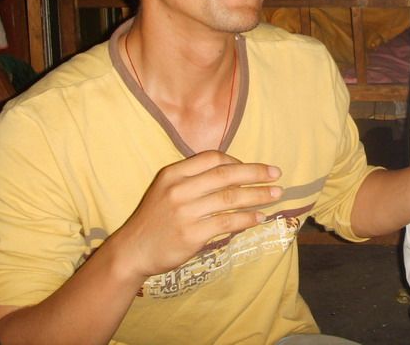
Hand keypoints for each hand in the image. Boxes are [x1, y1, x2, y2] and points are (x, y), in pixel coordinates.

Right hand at [113, 150, 281, 279]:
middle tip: (276, 174)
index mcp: (173, 174)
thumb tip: (235, 172)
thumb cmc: (155, 218)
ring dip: (258, 195)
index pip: (212, 158)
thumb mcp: (166, 189)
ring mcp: (185, 212)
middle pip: (226, 175)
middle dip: (256, 173)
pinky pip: (227, 222)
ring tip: (276, 194)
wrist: (132, 251)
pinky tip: (259, 217)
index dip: (237, 161)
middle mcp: (179, 189)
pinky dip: (247, 218)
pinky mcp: (192, 234)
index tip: (255, 168)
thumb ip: (194, 178)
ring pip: (231, 198)